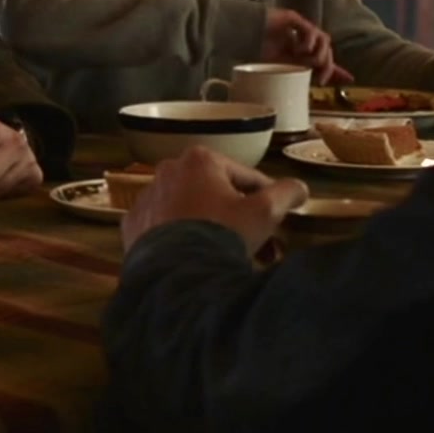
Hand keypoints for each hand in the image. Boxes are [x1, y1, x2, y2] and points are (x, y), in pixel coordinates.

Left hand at [121, 146, 308, 257]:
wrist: (176, 273)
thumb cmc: (222, 233)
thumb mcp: (264, 213)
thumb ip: (285, 194)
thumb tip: (300, 187)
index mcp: (200, 159)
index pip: (246, 177)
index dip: (268, 198)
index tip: (279, 217)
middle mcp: (168, 170)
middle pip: (215, 193)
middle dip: (239, 217)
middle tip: (259, 242)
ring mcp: (147, 196)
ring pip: (189, 210)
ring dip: (211, 227)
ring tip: (231, 254)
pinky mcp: (133, 224)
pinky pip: (165, 228)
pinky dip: (181, 239)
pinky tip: (196, 258)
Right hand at [261, 8, 352, 86]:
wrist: (242, 35)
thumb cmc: (256, 52)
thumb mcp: (280, 68)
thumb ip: (297, 74)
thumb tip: (309, 84)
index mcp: (299, 52)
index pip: (323, 60)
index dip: (336, 69)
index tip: (351, 79)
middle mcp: (303, 41)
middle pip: (327, 51)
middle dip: (327, 65)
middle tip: (320, 77)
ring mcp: (300, 29)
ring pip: (324, 40)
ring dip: (320, 54)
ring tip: (307, 61)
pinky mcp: (294, 19)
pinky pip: (311, 30)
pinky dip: (309, 42)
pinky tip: (299, 49)